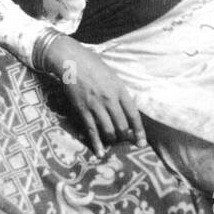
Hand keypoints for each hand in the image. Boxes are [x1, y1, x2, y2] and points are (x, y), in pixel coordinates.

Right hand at [40, 35, 147, 156]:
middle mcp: (110, 99)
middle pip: (122, 126)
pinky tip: (100, 152)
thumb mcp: (113, 76)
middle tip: (124, 142)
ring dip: (112, 140)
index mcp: (120, 90)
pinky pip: (91, 130)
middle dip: (125, 137)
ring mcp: (96, 105)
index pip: (134, 115)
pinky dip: (96, 143)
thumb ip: (120, 93)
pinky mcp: (82, 109)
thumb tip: (125, 109)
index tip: (141, 142)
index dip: (139, 131)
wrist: (71, 60)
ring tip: (112, 142)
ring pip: (108, 130)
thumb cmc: (93, 65)